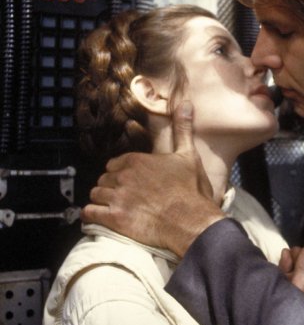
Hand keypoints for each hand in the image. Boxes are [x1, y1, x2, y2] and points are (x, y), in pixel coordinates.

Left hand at [81, 101, 223, 255]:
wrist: (192, 221)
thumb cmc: (191, 190)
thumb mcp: (189, 156)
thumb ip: (183, 129)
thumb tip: (185, 103)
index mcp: (137, 160)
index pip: (114, 164)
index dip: (121, 173)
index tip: (131, 182)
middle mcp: (124, 176)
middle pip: (104, 179)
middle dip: (111, 188)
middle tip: (125, 198)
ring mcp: (117, 197)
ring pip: (95, 195)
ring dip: (102, 201)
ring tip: (115, 208)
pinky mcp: (114, 218)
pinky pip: (89, 213)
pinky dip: (92, 216)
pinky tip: (102, 218)